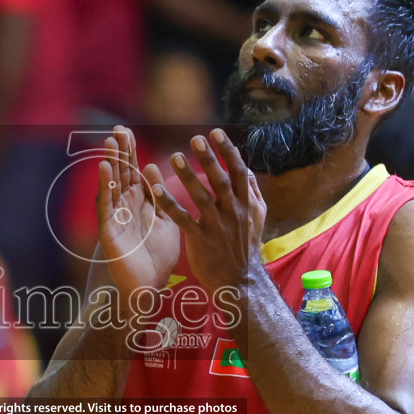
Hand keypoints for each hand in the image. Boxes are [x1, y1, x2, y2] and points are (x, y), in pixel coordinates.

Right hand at [97, 126, 180, 296]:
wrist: (150, 288)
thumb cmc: (158, 258)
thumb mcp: (166, 221)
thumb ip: (160, 196)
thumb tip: (153, 167)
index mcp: (140, 203)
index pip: (133, 172)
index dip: (130, 152)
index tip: (128, 131)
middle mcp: (125, 207)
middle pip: (121, 174)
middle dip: (120, 152)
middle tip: (118, 129)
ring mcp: (115, 217)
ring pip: (112, 185)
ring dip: (111, 163)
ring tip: (110, 142)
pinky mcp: (108, 230)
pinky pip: (106, 204)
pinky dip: (105, 186)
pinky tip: (104, 168)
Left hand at [151, 129, 266, 292]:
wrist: (240, 281)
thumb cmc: (245, 246)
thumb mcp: (257, 217)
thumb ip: (252, 192)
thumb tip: (247, 168)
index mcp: (246, 204)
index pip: (239, 172)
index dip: (228, 151)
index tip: (216, 132)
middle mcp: (233, 212)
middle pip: (221, 181)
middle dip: (209, 159)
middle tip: (195, 138)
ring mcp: (217, 227)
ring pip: (201, 198)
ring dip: (187, 176)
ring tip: (174, 156)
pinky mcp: (201, 241)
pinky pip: (183, 220)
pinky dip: (170, 204)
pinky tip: (157, 189)